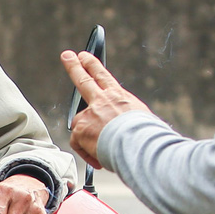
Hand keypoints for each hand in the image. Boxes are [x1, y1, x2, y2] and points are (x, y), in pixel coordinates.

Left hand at [61, 50, 150, 170]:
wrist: (140, 143)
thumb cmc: (147, 136)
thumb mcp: (142, 119)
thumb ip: (127, 119)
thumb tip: (122, 131)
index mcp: (119, 97)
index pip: (103, 77)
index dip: (93, 66)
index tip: (85, 57)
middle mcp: (103, 100)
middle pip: (84, 80)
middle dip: (74, 66)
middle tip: (67, 55)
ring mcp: (90, 114)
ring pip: (77, 119)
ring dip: (81, 128)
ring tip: (93, 140)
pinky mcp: (82, 129)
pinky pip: (79, 143)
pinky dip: (88, 152)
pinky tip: (100, 158)